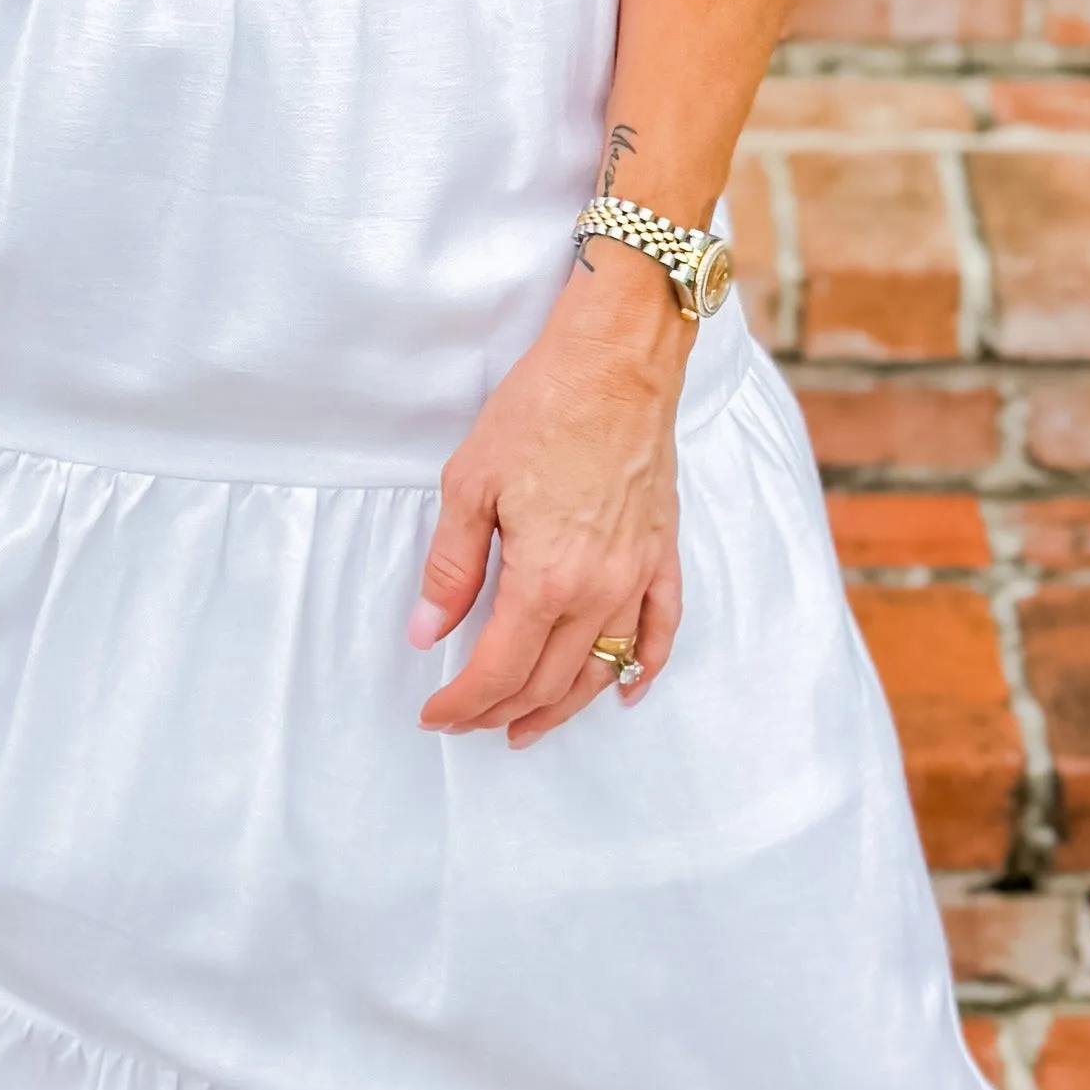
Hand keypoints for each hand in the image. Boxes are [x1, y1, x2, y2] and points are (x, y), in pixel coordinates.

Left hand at [409, 260, 687, 745]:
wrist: (616, 362)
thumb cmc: (541, 409)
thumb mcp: (469, 484)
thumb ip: (450, 567)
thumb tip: (426, 630)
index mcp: (546, 578)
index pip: (498, 669)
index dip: (461, 702)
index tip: (434, 712)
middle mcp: (599, 590)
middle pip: (548, 679)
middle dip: (501, 710)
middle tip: (467, 720)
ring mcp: (638, 575)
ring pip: (602, 668)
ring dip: (562, 706)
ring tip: (526, 726)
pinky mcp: (663, 553)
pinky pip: (661, 629)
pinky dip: (643, 669)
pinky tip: (624, 693)